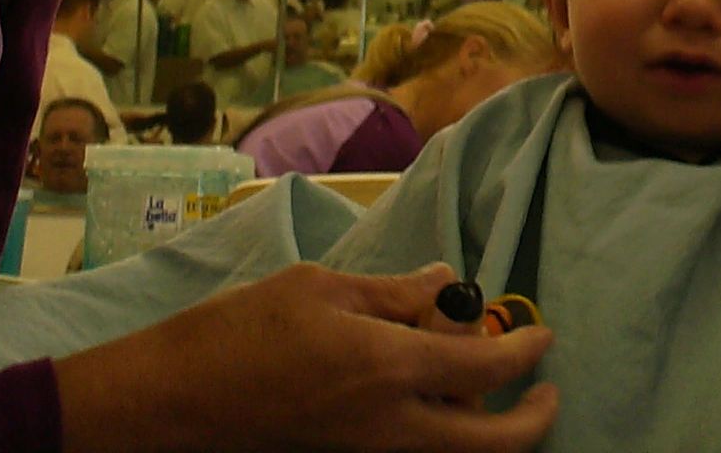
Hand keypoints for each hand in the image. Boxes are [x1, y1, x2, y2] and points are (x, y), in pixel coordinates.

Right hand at [58, 262, 559, 452]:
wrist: (175, 402)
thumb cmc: (241, 332)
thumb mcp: (322, 288)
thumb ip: (393, 291)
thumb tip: (445, 284)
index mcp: (390, 368)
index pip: (487, 368)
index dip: (526, 350)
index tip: (543, 334)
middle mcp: (391, 425)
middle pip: (490, 445)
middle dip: (532, 422)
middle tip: (545, 391)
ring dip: (485, 428)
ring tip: (488, 387)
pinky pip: (415, 450)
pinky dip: (441, 429)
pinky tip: (432, 395)